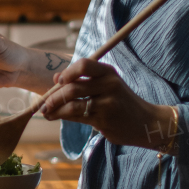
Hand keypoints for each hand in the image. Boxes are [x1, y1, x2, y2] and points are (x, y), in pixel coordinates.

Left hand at [40, 57, 176, 150]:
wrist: (146, 123)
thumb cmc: (121, 102)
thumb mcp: (107, 85)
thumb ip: (83, 80)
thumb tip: (56, 78)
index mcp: (108, 72)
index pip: (83, 65)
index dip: (67, 72)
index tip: (57, 81)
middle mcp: (108, 85)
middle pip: (72, 87)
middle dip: (53, 96)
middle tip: (43, 103)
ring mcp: (107, 103)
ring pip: (71, 104)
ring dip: (54, 108)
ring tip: (46, 111)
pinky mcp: (103, 120)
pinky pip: (76, 117)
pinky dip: (62, 116)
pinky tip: (55, 117)